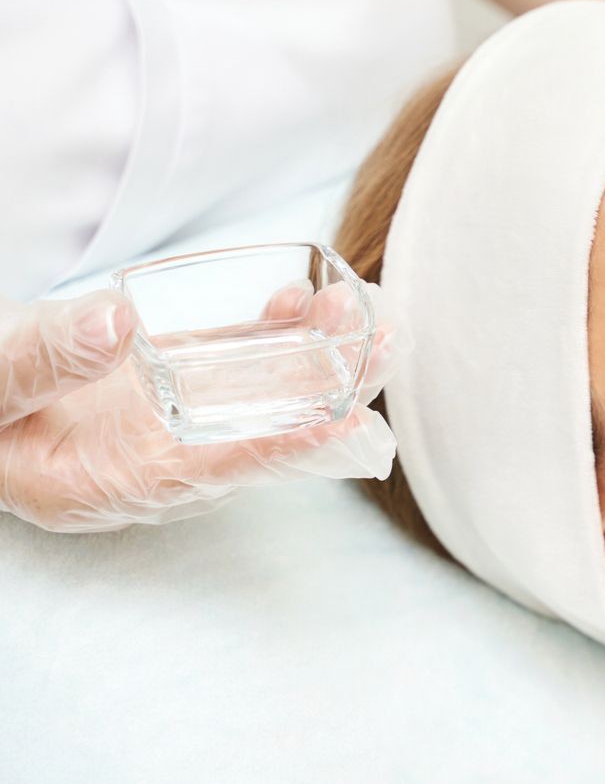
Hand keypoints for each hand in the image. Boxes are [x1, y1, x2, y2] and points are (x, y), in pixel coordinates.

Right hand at [0, 283, 400, 532]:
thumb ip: (43, 361)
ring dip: (313, 357)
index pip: (211, 470)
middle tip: (383, 347)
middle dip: (327, 395)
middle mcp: (151, 463)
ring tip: (363, 310)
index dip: (282, 446)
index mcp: (104, 483)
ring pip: (254, 397)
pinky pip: (231, 365)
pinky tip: (303, 300)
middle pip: (257, 436)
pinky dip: (272, 335)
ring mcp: (165, 423)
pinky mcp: (167, 386)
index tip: (344, 422)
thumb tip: (118, 322)